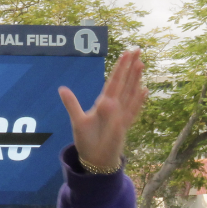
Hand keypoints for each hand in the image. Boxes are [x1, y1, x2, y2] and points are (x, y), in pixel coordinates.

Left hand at [58, 48, 146, 170]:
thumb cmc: (87, 139)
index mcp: (104, 103)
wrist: (94, 157)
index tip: (126, 53)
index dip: (119, 68)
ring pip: (130, 94)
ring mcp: (121, 115)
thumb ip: (71, 104)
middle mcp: (114, 106)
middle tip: (137, 49)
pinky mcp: (124, 126)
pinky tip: (145, 90)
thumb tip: (62, 88)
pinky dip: (138, 101)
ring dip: (135, 80)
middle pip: (123, 83)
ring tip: (141, 64)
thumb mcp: (77, 120)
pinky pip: (132, 111)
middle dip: (129, 67)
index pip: (113, 82)